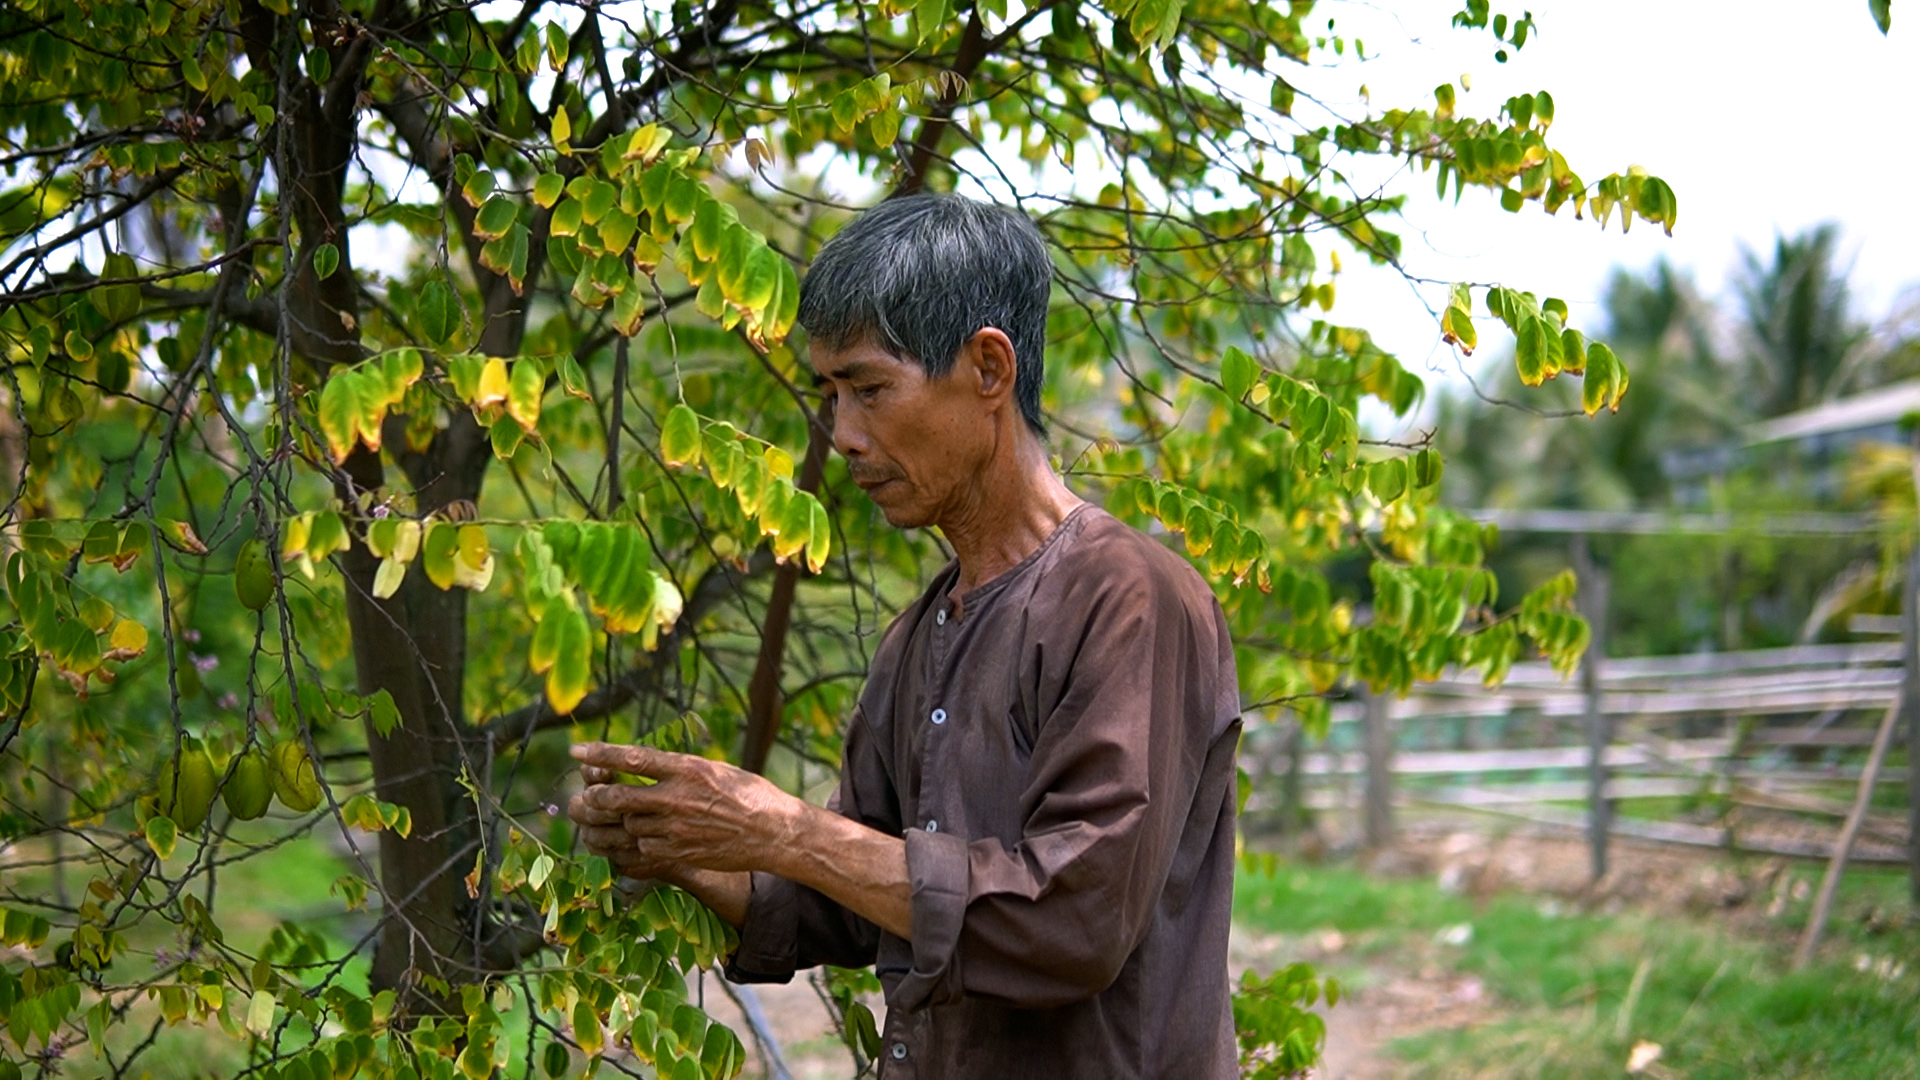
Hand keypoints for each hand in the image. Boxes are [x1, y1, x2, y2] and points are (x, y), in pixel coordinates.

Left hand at [569, 742, 801, 876]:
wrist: (772, 832)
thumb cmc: (748, 794)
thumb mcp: (715, 769)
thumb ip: (679, 769)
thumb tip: (646, 765)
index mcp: (687, 768)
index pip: (632, 757)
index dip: (600, 753)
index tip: (577, 751)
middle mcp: (677, 797)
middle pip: (618, 796)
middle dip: (596, 796)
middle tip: (587, 795)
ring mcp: (676, 827)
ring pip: (628, 824)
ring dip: (620, 821)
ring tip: (620, 817)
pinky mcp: (678, 851)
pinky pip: (643, 847)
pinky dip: (640, 841)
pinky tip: (649, 837)